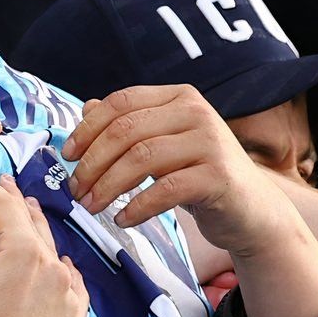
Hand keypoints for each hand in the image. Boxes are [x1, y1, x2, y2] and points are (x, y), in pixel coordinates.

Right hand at [0, 170, 87, 316]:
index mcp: (25, 254)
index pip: (8, 209)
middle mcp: (55, 271)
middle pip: (36, 227)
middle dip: (18, 204)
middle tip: (6, 186)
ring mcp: (69, 301)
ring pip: (57, 257)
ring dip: (42, 236)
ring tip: (33, 220)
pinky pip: (76, 290)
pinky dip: (67, 274)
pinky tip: (63, 269)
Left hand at [61, 84, 292, 251]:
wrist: (250, 211)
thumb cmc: (197, 176)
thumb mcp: (161, 146)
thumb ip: (128, 126)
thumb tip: (86, 108)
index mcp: (178, 97)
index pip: (121, 102)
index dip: (87, 129)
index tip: (67, 156)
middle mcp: (196, 111)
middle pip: (125, 130)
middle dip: (91, 163)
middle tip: (75, 190)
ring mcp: (211, 141)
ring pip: (141, 158)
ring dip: (107, 186)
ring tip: (91, 207)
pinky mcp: (218, 176)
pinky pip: (165, 189)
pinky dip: (137, 206)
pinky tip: (122, 219)